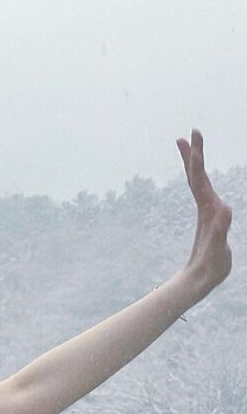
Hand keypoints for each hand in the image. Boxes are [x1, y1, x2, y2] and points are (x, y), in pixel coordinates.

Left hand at [176, 128, 232, 296]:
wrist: (199, 281)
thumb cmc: (209, 267)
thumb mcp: (217, 250)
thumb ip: (219, 231)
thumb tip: (223, 208)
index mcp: (207, 210)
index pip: (199, 179)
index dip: (196, 159)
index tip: (193, 139)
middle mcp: (204, 207)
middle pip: (196, 175)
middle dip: (194, 153)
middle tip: (190, 132)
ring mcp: (206, 212)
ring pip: (197, 181)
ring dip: (194, 162)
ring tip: (190, 145)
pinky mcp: (210, 218)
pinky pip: (203, 191)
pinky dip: (201, 177)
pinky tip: (200, 174)